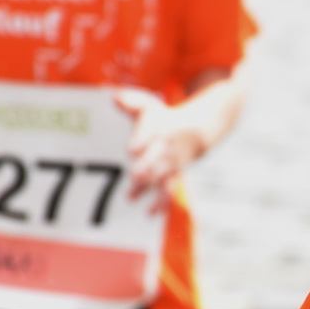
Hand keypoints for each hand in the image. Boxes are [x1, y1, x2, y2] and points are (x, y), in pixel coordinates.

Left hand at [117, 89, 205, 207]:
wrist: (198, 130)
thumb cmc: (165, 118)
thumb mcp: (149, 105)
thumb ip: (130, 102)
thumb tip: (111, 95)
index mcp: (158, 129)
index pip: (150, 134)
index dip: (142, 141)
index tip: (131, 149)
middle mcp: (165, 148)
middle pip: (155, 159)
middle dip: (146, 168)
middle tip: (134, 175)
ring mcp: (171, 164)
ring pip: (159, 177)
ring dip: (146, 188)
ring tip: (130, 198)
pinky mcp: (174, 176)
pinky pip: (169, 190)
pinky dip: (162, 203)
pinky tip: (150, 213)